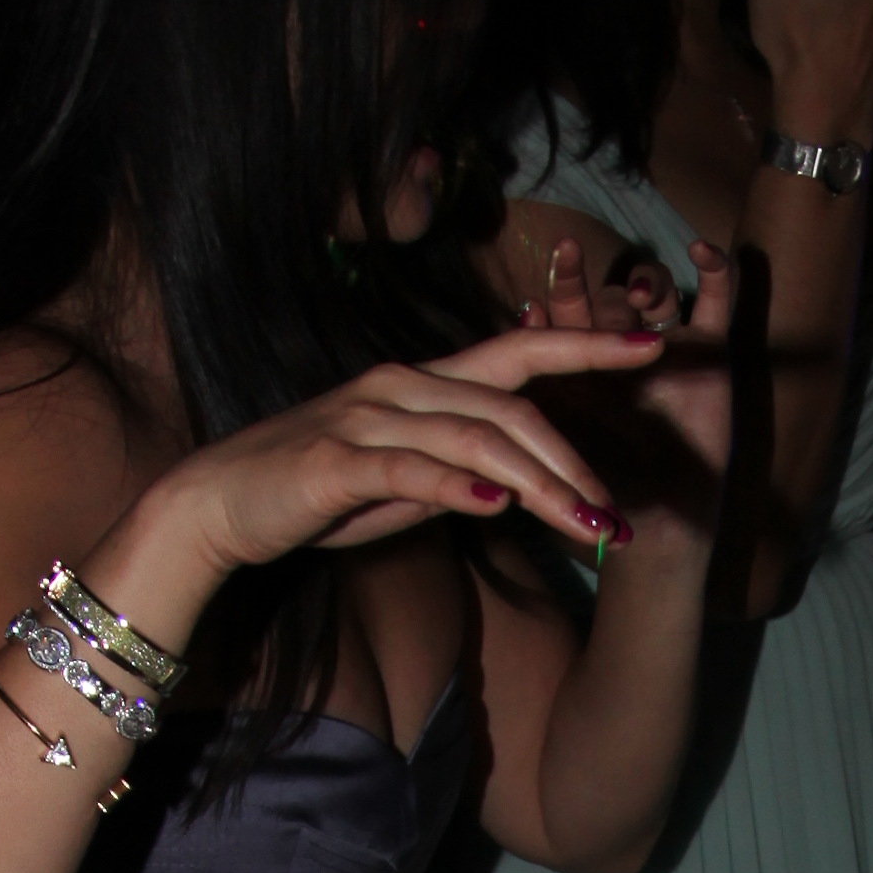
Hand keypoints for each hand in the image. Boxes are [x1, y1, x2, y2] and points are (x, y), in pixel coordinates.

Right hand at [160, 323, 659, 572]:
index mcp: (424, 382)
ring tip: (589, 526)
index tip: (653, 346)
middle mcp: (402, 386)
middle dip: (576, 460)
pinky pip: (412, 468)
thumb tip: (517, 486)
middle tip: (623, 513)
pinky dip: (460, 485)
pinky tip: (500, 504)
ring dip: (541, 486)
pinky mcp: (337, 461)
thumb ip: (458, 472)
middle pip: (512, 409)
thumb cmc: (314, 493)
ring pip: (477, 439)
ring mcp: (368, 418)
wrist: (219, 504)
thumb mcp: (401, 483)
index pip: (520, 352)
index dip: (587, 346)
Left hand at [520, 223, 739, 514]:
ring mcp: (668, 350)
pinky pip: (718, 305)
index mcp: (582, 369)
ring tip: (641, 295)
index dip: (560, 290)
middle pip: (609, 297)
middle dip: (596, 283)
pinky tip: (702, 252)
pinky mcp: (712, 354)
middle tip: (573, 264)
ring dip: (646, 280)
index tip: (549, 278)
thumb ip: (532, 400)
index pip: (566, 314)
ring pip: (657, 291)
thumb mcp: (556, 444)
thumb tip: (517, 334)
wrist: (661, 529)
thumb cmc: (602, 495)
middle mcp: (621, 354)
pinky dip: (716, 274)